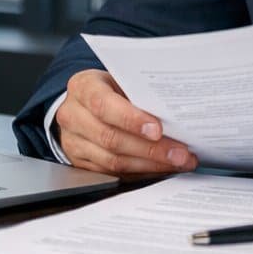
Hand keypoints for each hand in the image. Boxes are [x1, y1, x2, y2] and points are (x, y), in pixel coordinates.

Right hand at [55, 69, 197, 178]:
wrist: (85, 103)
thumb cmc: (111, 88)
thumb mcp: (121, 80)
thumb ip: (140, 93)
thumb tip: (176, 113)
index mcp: (83, 87)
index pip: (103, 104)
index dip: (131, 119)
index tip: (158, 130)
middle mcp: (73, 115)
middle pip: (111, 138)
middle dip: (151, 149)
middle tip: (179, 153)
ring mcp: (73, 142)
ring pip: (113, 160)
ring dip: (150, 164)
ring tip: (177, 162)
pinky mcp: (80, 163)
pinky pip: (113, 173)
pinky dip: (141, 172)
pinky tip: (161, 168)